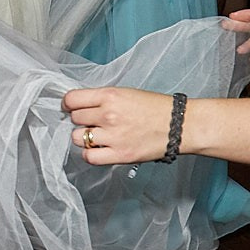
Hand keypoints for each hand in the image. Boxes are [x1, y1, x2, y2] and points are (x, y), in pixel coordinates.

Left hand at [62, 86, 178, 164]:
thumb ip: (102, 99)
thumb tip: (79, 107)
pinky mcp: (119, 154)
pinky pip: (89, 156)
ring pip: (78, 138)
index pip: (71, 99)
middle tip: (93, 122)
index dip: (69, 104)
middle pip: (74, 118)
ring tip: (98, 136)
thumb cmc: (155, 108)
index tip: (72, 108)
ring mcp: (112, 136)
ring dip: (84, 137)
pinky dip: (90, 154)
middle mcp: (108, 114)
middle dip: (81, 120)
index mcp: (109, 95)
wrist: (179, 125)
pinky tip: (99, 149)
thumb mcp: (126, 93)